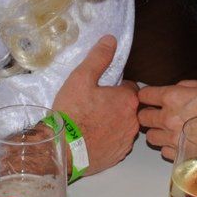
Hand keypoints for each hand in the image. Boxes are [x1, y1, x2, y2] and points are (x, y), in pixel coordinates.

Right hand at [52, 35, 138, 175]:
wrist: (63, 150)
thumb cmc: (72, 113)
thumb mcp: (81, 78)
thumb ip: (99, 57)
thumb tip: (111, 40)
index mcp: (127, 100)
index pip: (131, 87)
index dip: (116, 86)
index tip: (101, 89)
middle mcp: (133, 122)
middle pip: (128, 106)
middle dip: (116, 104)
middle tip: (94, 104)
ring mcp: (126, 141)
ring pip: (124, 125)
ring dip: (114, 121)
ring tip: (92, 121)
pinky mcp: (118, 156)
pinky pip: (118, 142)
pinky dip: (109, 138)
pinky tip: (93, 137)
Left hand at [137, 80, 196, 160]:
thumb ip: (186, 86)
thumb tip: (175, 90)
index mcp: (174, 97)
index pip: (145, 95)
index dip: (146, 95)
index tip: (151, 97)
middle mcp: (169, 118)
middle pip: (142, 118)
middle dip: (148, 114)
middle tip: (160, 113)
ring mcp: (175, 140)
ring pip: (150, 137)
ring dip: (157, 132)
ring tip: (171, 129)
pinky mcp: (183, 156)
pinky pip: (164, 152)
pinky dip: (169, 147)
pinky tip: (182, 141)